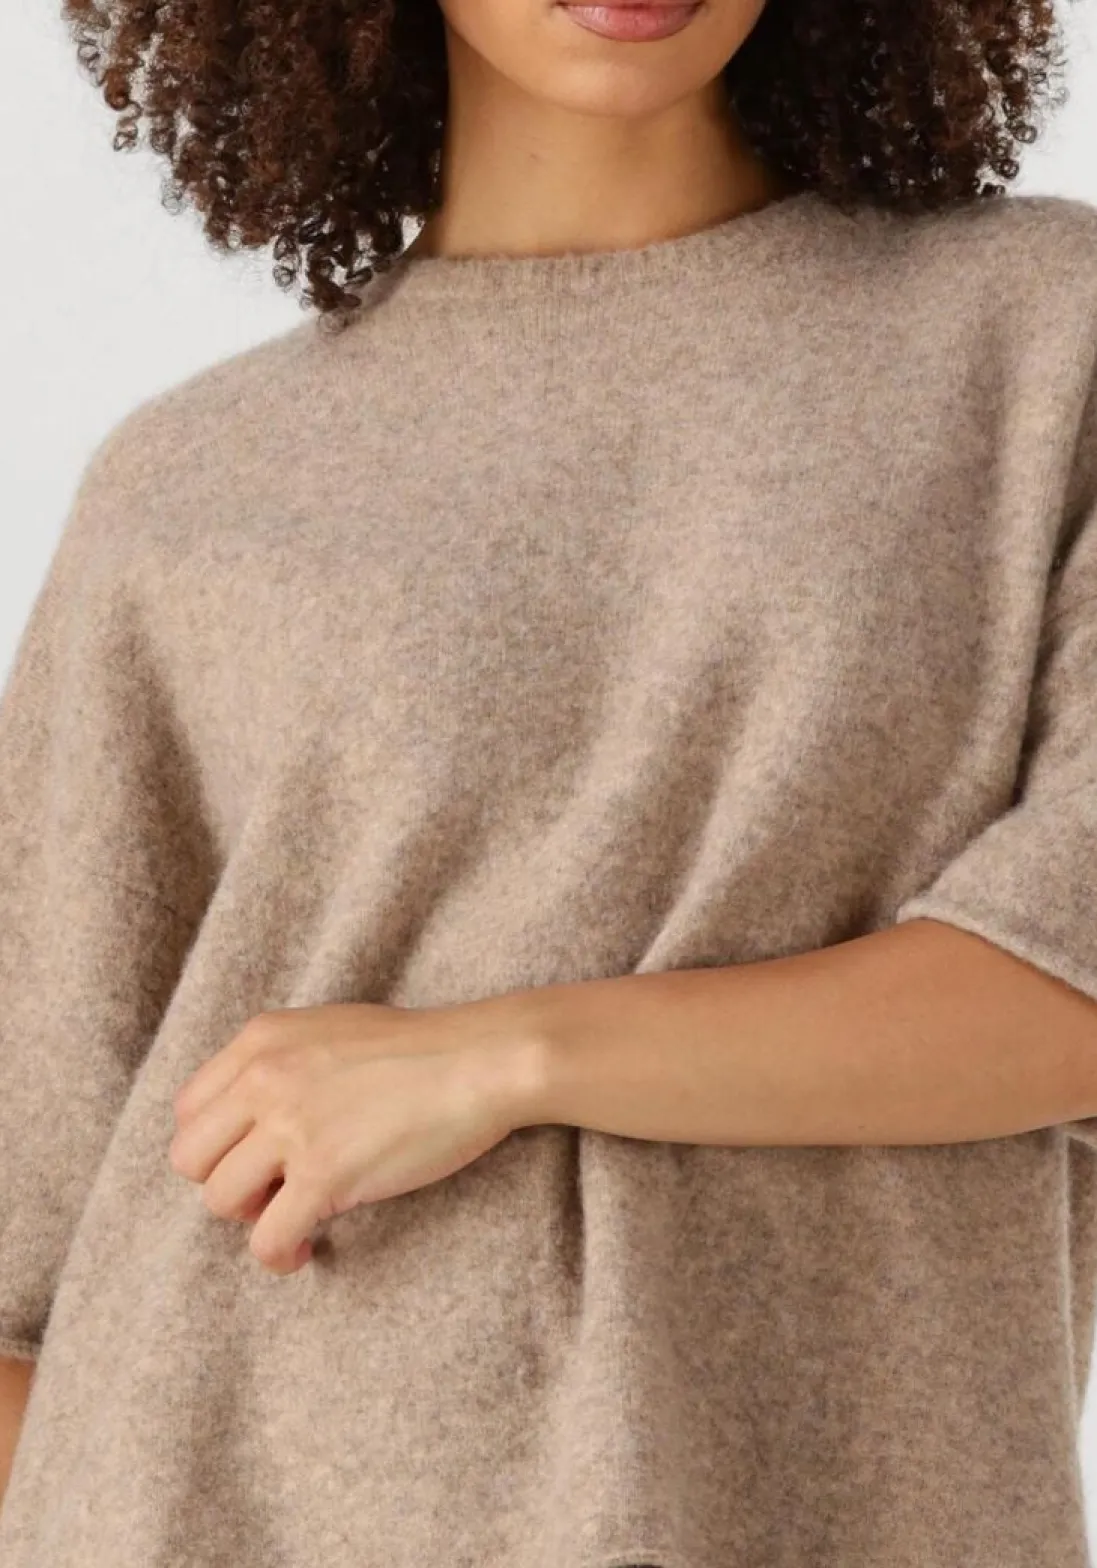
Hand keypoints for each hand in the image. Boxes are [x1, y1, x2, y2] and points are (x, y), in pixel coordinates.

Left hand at [168, 1000, 540, 1275]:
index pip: (189, 1108)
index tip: (250, 1158)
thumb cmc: (419, 1048)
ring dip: (252, 1218)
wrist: (478, 1061)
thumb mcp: (329, 1029)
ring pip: (220, 1200)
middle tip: (269, 1190)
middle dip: (225, 1181)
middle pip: (191, 1157)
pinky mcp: (324, 1175)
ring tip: (291, 1216)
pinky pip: (267, 1239)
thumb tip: (253, 1115)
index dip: (216, 1144)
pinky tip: (303, 1251)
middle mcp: (263, 1078)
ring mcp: (292, 1127)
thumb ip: (281, 1062)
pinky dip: (279, 1256)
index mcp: (261, 1040)